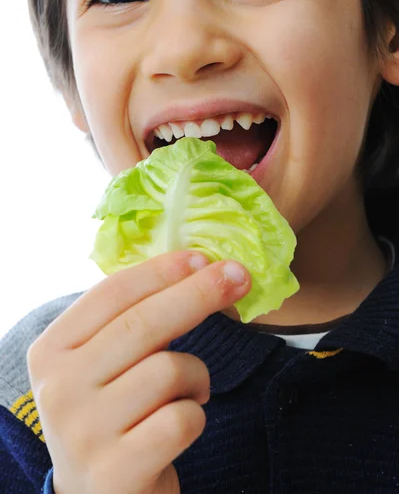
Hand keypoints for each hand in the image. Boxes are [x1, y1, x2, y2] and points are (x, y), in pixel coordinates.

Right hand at [27, 251, 249, 493]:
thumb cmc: (112, 411)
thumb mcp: (103, 362)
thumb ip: (132, 320)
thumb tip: (200, 268)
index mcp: (52, 349)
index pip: (111, 293)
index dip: (162, 271)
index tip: (203, 257)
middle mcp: (59, 388)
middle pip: (142, 323)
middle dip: (199, 293)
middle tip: (238, 276)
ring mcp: (84, 432)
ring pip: (169, 370)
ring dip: (196, 376)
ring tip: (188, 392)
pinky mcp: (117, 471)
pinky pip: (182, 419)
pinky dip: (195, 414)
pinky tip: (179, 425)